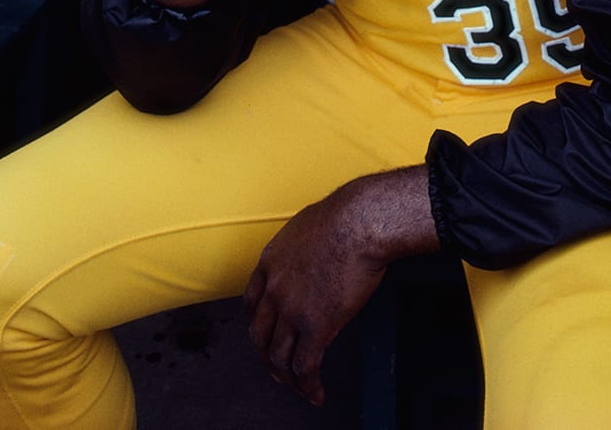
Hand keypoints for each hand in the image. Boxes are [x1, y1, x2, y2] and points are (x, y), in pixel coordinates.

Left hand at [244, 168, 437, 406]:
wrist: (359, 222)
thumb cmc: (343, 217)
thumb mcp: (304, 229)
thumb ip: (297, 251)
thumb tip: (309, 258)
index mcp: (269, 262)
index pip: (251, 303)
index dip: (258, 323)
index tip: (265, 334)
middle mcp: (274, 289)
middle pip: (260, 334)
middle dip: (267, 356)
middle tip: (277, 368)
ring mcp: (292, 310)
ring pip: (280, 356)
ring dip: (288, 377)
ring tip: (299, 386)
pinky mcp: (316, 326)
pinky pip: (306, 366)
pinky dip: (308, 385)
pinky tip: (316, 393)